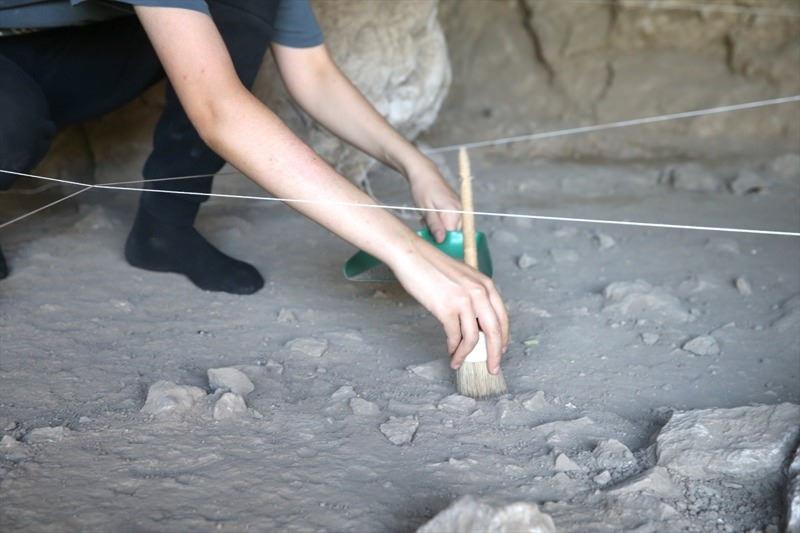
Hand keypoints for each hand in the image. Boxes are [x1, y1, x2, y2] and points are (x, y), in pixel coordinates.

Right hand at [389, 237, 508, 372]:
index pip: (502, 317)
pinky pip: (454, 336)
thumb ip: (474, 295)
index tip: (500, 351)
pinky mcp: (446, 308)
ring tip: (459, 362)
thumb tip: (476, 322)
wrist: (412, 255)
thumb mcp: (463, 276)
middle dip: (495, 354)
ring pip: (473, 338)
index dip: (503, 338)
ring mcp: (463, 300)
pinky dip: (454, 349)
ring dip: (467, 355)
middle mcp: (479, 292)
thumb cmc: (433, 265)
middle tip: (492, 368)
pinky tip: (450, 352)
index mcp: (486, 284)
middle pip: (494, 331)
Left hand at [407, 158, 461, 242]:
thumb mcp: (426, 209)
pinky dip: (439, 221)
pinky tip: (430, 216)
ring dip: (437, 227)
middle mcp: (460, 210)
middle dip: (439, 234)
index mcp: (454, 212)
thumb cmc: (423, 188)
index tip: (431, 239)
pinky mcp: (455, 207)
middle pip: (453, 232)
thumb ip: (435, 225)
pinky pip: (449, 220)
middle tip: (425, 226)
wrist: (424, 173)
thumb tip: (442, 240)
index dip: (442, 240)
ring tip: (426, 219)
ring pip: (450, 227)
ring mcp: (459, 208)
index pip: (453, 235)